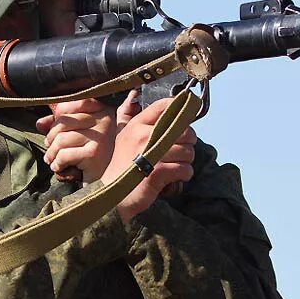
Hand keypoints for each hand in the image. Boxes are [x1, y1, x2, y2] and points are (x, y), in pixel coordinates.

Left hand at [36, 97, 116, 182]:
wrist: (109, 183)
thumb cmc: (92, 158)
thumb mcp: (78, 136)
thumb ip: (61, 125)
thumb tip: (40, 123)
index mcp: (104, 111)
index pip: (76, 102)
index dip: (60, 113)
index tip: (55, 130)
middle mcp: (105, 120)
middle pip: (64, 120)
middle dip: (51, 137)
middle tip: (49, 149)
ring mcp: (101, 137)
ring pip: (61, 139)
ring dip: (51, 153)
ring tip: (52, 160)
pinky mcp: (94, 154)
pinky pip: (64, 155)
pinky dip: (57, 163)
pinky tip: (59, 168)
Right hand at [101, 97, 196, 222]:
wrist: (111, 192)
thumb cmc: (124, 165)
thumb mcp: (128, 137)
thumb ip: (146, 124)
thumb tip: (172, 108)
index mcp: (137, 124)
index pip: (165, 106)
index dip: (181, 110)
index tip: (186, 119)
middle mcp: (143, 135)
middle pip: (185, 132)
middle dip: (188, 144)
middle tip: (180, 153)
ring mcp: (151, 154)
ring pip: (188, 152)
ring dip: (186, 162)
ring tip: (174, 166)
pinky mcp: (157, 172)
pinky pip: (185, 169)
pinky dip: (184, 175)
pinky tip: (174, 178)